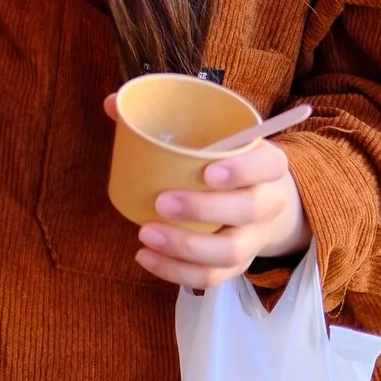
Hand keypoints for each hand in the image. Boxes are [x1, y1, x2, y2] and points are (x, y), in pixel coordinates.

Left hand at [103, 93, 311, 289]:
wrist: (264, 198)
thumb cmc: (227, 159)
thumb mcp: (215, 135)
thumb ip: (165, 116)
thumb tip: (111, 103)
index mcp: (267, 164)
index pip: (268, 165)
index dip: (243, 170)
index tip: (207, 171)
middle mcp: (267, 202)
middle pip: (247, 210)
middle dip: (203, 210)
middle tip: (161, 202)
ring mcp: (254, 238)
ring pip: (231, 252)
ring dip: (186, 248)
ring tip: (146, 234)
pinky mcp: (238, 263)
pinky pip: (213, 277)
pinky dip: (178, 272)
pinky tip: (146, 257)